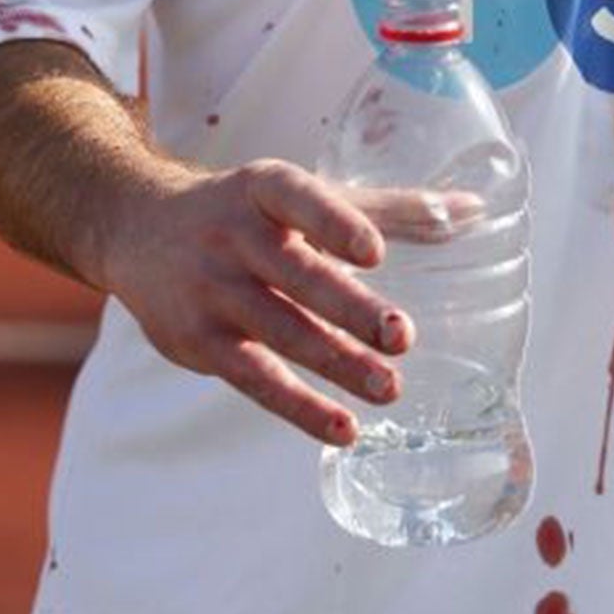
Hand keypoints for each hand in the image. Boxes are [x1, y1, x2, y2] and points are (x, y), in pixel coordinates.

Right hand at [98, 157, 467, 444]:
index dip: (335, 222)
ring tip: (390, 388)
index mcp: (264, 187)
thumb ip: (389, 208)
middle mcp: (233, 235)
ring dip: (335, 363)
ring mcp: (212, 290)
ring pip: (280, 331)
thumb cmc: (246, 211)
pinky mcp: (199, 342)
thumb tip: (474, 210)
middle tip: (402, 336)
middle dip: (349, 308)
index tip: (376, 251)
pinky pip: (254, 379)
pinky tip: (343, 427)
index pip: (300, 197)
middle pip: (296, 275)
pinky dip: (299, 406)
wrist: (139, 230)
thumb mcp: (305, 196)